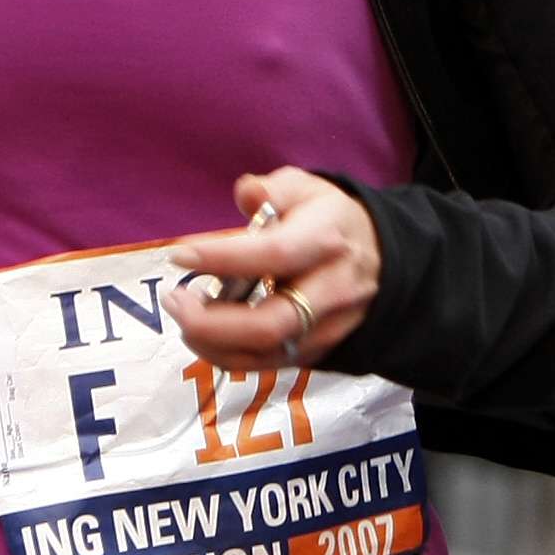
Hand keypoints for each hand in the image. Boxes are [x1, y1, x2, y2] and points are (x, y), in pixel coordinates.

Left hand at [163, 169, 382, 372]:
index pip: (274, 254)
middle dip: (210, 321)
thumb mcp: (308, 189)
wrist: (380, 261)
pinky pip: (267, 365)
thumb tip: (248, 192)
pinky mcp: (316, 351)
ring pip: (265, 353)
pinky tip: (202, 333)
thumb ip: (274, 189)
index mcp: (326, 240)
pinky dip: (227, 355)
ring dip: (211, 342)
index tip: (180, 254)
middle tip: (173, 299)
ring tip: (182, 314)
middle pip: (270, 323)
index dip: (222, 257)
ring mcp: (326, 328)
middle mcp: (331, 290)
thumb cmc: (329, 220)